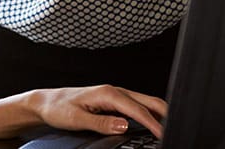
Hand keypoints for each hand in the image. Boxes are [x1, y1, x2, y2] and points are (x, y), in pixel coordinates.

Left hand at [30, 85, 166, 138]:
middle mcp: (114, 91)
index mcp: (107, 93)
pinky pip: (137, 106)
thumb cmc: (59, 108)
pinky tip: (154, 124)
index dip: (153, 123)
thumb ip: (101, 123)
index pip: (137, 109)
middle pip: (148, 100)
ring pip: (145, 102)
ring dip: (159, 113)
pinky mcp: (113, 101)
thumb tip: (124, 126)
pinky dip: (150, 113)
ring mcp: (115, 95)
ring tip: (171, 127)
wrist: (46, 102)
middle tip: (178, 129)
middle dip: (165, 113)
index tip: (164, 135)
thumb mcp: (76, 119)